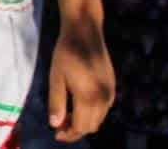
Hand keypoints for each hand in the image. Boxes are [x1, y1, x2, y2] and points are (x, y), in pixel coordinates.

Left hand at [48, 17, 114, 141]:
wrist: (85, 33)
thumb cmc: (66, 53)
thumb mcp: (56, 77)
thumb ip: (56, 102)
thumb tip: (55, 125)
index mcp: (88, 97)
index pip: (81, 126)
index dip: (69, 134)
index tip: (56, 134)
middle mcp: (103, 98)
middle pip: (92, 126)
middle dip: (75, 130)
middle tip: (58, 125)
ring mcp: (110, 93)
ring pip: (99, 119)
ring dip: (84, 122)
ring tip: (66, 116)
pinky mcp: (112, 86)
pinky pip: (104, 108)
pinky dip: (92, 113)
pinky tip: (78, 105)